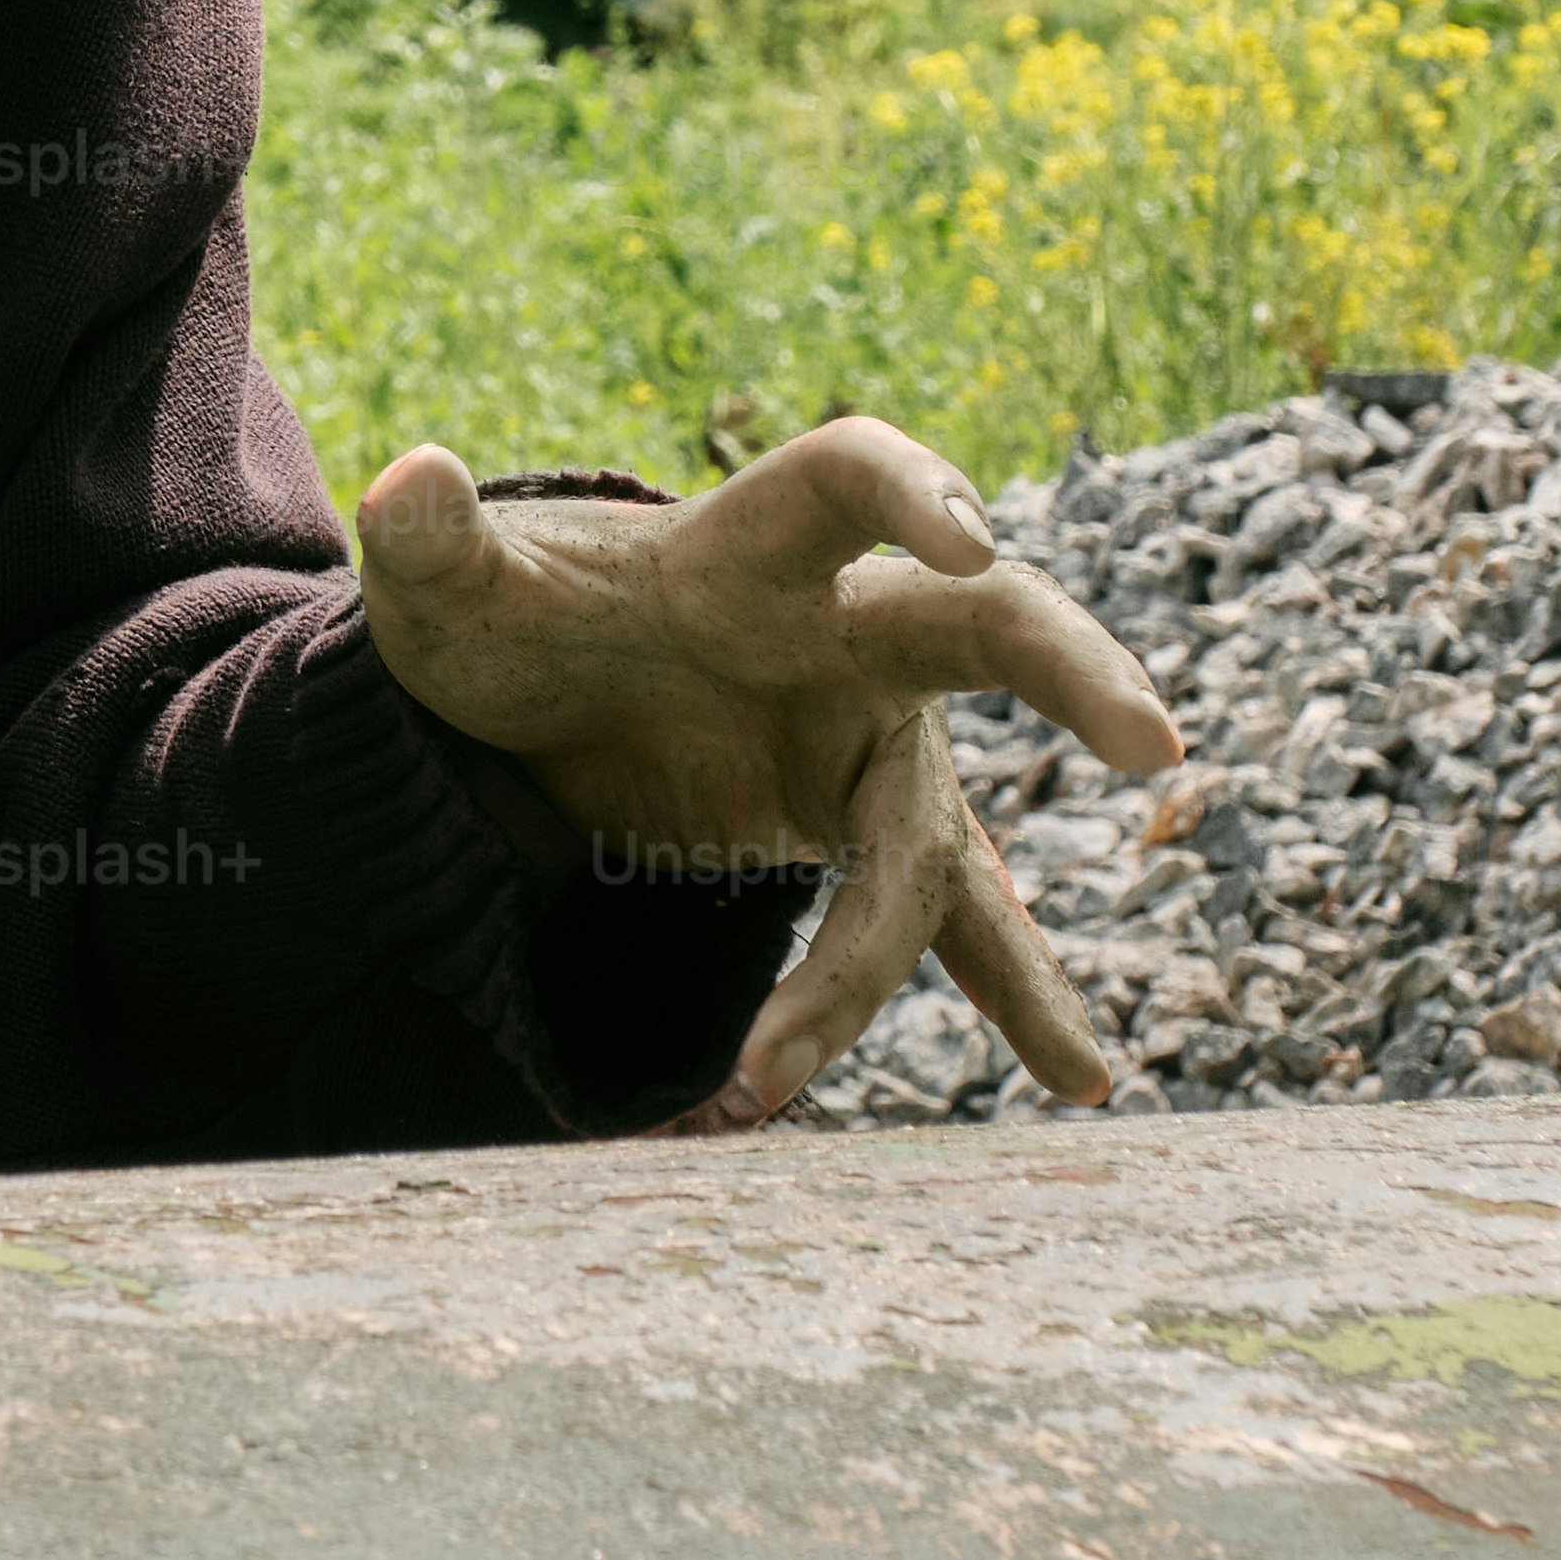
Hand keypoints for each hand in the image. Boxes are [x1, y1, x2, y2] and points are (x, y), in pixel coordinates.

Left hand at [352, 418, 1182, 1129]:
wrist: (535, 703)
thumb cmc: (509, 621)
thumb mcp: (449, 593)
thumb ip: (430, 542)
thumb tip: (409, 481)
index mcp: (753, 547)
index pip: (849, 483)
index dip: (914, 492)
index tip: (971, 533)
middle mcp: (848, 633)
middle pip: (989, 629)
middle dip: (1072, 675)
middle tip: (1151, 742)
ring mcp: (873, 739)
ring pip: (945, 838)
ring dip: (975, 954)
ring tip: (1023, 1067)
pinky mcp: (867, 829)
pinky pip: (954, 924)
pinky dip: (1015, 998)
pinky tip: (1084, 1078)